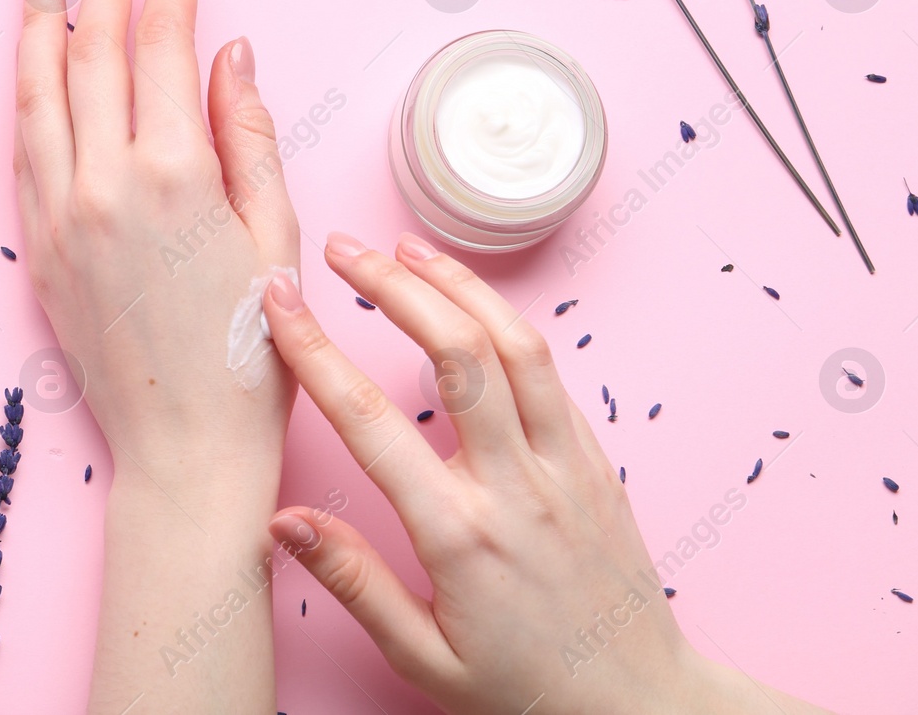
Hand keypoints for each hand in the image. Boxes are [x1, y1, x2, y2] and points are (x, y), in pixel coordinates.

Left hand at [14, 0, 299, 479]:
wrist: (186, 450)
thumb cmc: (250, 353)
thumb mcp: (276, 237)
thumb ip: (249, 136)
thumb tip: (230, 56)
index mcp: (174, 175)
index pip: (166, 46)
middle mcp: (104, 184)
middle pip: (95, 54)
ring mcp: (60, 215)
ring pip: (38, 93)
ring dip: (39, 23)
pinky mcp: (39, 248)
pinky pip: (23, 150)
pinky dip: (24, 94)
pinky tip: (30, 66)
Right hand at [261, 232, 833, 714]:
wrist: (638, 704)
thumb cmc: (526, 688)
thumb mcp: (423, 659)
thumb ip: (354, 582)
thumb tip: (283, 522)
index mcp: (460, 534)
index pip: (371, 420)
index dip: (317, 351)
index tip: (280, 303)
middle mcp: (517, 486)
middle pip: (456, 354)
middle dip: (392, 287)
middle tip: (342, 248)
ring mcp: (565, 466)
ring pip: (515, 345)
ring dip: (457, 285)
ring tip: (405, 249)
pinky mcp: (596, 460)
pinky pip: (552, 373)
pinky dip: (506, 321)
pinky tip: (472, 302)